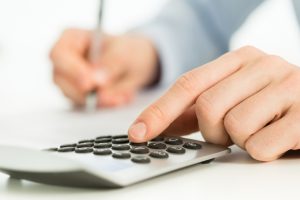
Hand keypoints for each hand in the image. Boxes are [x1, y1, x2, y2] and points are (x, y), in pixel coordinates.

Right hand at [50, 28, 158, 106]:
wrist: (136, 62)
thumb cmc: (126, 49)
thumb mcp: (124, 52)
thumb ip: (111, 64)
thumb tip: (97, 80)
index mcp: (70, 38)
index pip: (60, 55)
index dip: (73, 71)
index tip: (90, 84)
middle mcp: (65, 60)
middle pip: (61, 79)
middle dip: (86, 91)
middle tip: (110, 96)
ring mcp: (69, 80)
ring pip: (72, 96)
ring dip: (98, 100)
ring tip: (122, 96)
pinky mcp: (78, 96)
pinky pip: (85, 105)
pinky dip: (104, 105)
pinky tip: (120, 98)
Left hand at [128, 46, 299, 160]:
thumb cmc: (270, 102)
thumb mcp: (233, 96)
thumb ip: (196, 109)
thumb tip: (157, 125)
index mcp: (239, 59)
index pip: (189, 84)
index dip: (160, 110)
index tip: (139, 132)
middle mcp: (262, 65)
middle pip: (208, 108)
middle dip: (213, 131)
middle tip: (230, 132)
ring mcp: (287, 85)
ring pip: (234, 128)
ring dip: (240, 140)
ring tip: (258, 130)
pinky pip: (261, 146)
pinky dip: (261, 150)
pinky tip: (276, 138)